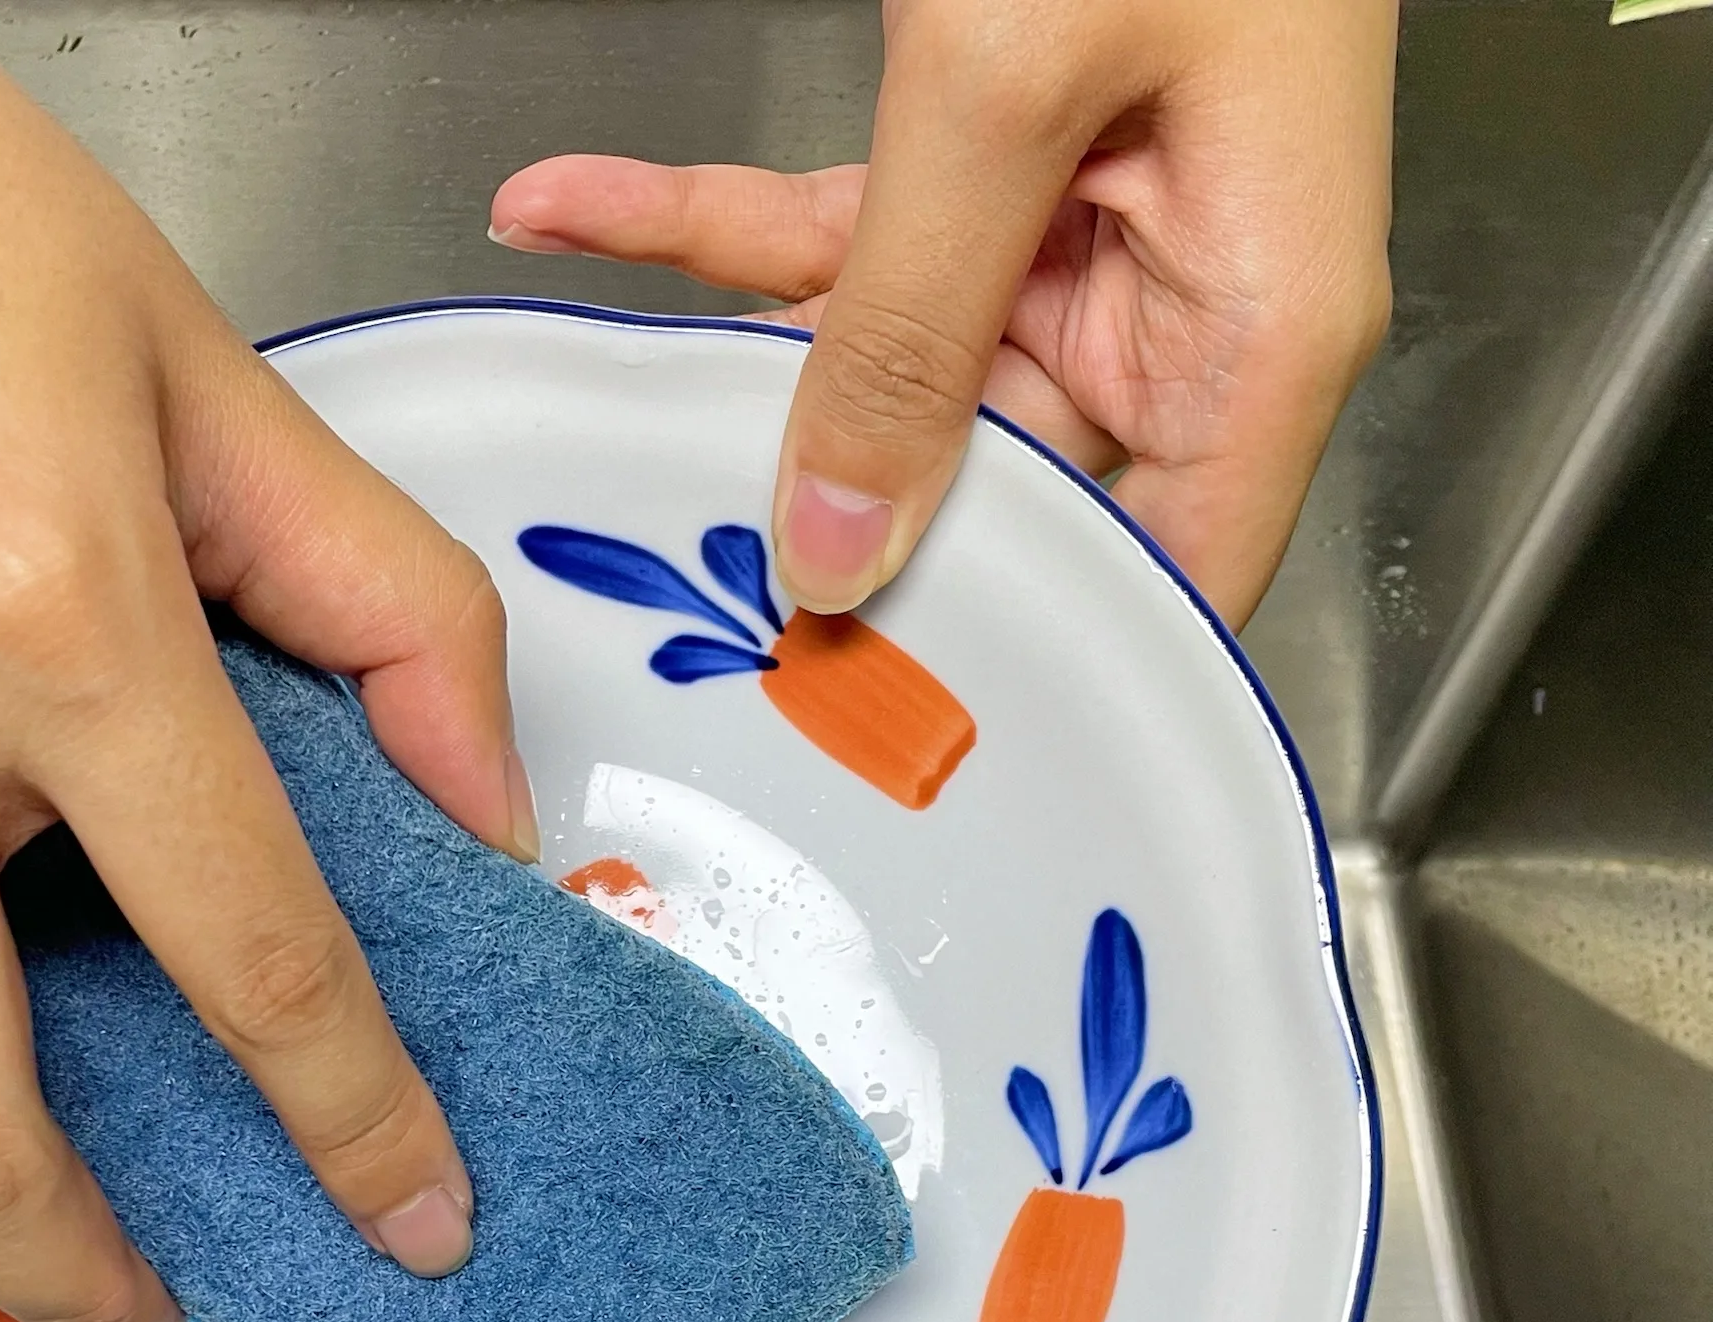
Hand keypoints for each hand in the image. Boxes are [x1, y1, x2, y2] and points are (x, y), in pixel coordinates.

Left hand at [490, 0, 1395, 627]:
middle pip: (999, 501)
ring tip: (617, 429)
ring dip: (737, 370)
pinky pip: (832, 241)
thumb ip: (904, 331)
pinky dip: (702, 222)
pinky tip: (576, 213)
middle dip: (838, 532)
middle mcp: (1168, 314)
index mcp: (1252, 334)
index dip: (1028, 668)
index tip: (884, 723)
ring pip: (889, 381)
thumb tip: (833, 537)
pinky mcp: (988, 175)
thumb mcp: (1006, 92)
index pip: (1159, 587)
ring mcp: (1072, 251)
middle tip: (702, 593)